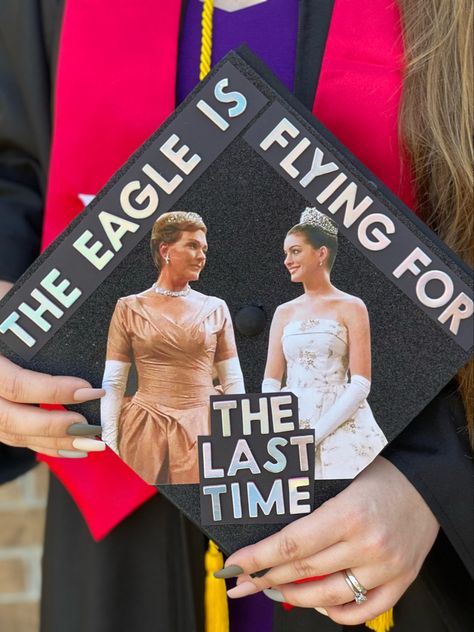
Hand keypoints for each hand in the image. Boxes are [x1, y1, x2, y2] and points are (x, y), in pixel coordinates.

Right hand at [0, 282, 104, 457]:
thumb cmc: (0, 306)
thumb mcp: (10, 305)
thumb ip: (33, 321)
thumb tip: (81, 322)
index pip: (15, 384)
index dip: (52, 392)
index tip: (89, 390)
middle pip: (10, 419)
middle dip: (54, 427)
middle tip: (92, 428)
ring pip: (12, 434)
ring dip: (53, 442)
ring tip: (90, 444)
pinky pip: (13, 437)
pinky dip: (44, 445)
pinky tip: (72, 449)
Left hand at [221, 457, 438, 624]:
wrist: (426, 483)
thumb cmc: (381, 474)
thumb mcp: (341, 480)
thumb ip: (313, 508)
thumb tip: (276, 535)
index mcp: (348, 513)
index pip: (291, 544)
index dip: (258, 557)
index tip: (235, 566)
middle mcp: (367, 545)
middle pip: (303, 570)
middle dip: (266, 577)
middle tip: (243, 581)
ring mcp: (386, 567)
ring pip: (328, 595)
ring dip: (294, 596)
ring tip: (274, 588)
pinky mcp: (401, 581)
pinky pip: (364, 611)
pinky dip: (337, 612)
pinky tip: (319, 603)